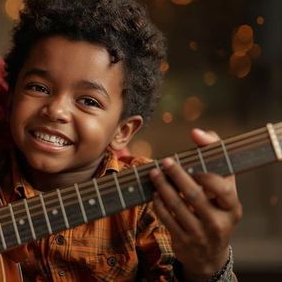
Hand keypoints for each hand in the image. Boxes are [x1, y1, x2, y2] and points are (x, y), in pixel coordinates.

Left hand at [149, 129, 241, 280]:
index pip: (223, 188)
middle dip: (177, 176)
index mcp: (232, 207)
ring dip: (163, 187)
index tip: (191, 162)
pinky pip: (167, 219)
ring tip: (154, 173)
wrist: (208, 253)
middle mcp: (219, 222)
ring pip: (177, 207)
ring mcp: (201, 234)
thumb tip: (197, 132)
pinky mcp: (184, 242)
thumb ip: (213, 157)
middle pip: (195, 195)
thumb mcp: (222, 189)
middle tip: (164, 161)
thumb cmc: (215, 209)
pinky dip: (158, 204)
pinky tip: (154, 193)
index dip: (206, 175)